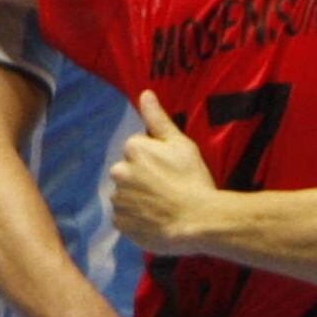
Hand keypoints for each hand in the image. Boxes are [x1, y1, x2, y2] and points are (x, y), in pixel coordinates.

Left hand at [103, 90, 222, 249]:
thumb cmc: (193, 180)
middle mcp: (119, 171)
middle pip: (129, 172)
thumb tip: (144, 94)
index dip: (156, 160)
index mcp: (133, 148)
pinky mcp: (120, 223)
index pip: (138, 150)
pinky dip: (137, 219)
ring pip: (126, 195)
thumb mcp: (182, 145)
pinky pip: (125, 218)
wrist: (198, 221)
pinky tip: (156, 220)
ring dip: (139, 199)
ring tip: (163, 207)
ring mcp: (118, 199)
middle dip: (143, 179)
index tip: (172, 171)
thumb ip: (158, 120)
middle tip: (168, 190)